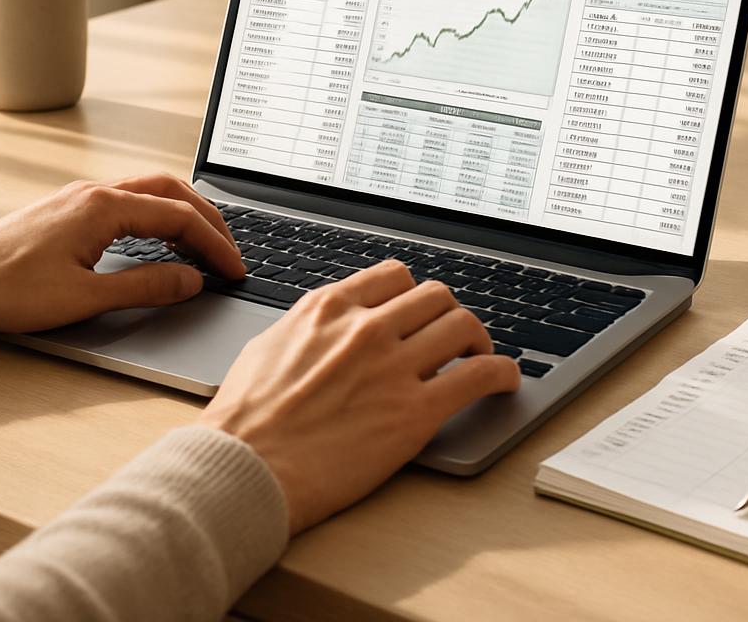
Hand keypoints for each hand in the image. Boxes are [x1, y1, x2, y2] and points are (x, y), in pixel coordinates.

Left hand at [0, 174, 245, 331]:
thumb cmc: (9, 288)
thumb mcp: (84, 297)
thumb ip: (145, 286)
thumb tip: (191, 281)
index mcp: (105, 208)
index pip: (180, 217)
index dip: (214, 245)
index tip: (233, 269)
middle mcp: (98, 193)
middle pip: (173, 191)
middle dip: (209, 219)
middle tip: (229, 250)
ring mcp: (84, 197)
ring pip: (152, 190)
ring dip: (185, 211)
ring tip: (204, 241)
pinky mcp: (73, 208)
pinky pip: (131, 198)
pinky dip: (159, 213)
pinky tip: (162, 236)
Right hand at [200, 260, 520, 533]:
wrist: (243, 471)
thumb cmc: (244, 420)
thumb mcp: (267, 346)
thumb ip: (308, 326)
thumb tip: (329, 324)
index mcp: (330, 308)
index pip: (395, 275)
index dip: (414, 294)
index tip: (419, 311)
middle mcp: (366, 327)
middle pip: (436, 296)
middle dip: (447, 314)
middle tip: (451, 337)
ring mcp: (394, 367)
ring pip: (463, 325)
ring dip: (478, 339)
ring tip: (480, 356)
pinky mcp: (415, 412)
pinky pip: (479, 376)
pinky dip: (501, 373)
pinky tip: (504, 380)